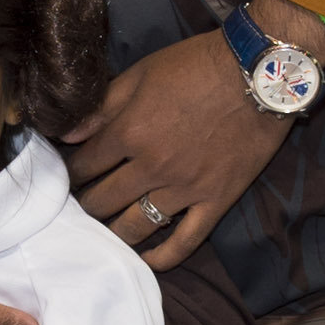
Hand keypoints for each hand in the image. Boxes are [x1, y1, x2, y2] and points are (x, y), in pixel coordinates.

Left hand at [65, 12, 315, 269]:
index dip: (71, 172)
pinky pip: (185, 241)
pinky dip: (163, 257)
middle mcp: (151, 167)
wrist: (260, 73)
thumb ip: (101, 107)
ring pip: (135, 226)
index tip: (69, 176)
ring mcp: (184, 189)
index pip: (84, 165)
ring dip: (113, 232)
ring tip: (106, 231)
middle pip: (102, 201)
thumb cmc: (196, 65)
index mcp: (129, 132)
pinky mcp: (215, 201)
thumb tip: (65, 135)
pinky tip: (147, 259)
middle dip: (86, 204)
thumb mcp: (141, 73)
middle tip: (82, 205)